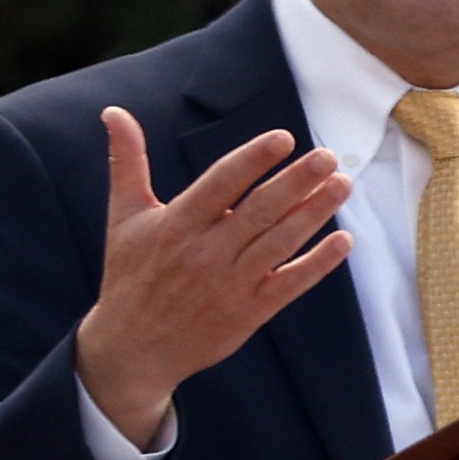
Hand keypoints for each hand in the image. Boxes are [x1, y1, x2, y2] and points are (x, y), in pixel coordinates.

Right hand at [72, 108, 355, 447]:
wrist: (134, 347)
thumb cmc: (131, 274)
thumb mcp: (123, 217)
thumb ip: (127, 162)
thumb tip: (114, 112)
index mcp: (177, 224)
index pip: (221, 183)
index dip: (253, 159)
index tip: (284, 138)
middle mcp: (206, 252)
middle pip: (260, 209)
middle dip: (297, 181)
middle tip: (329, 157)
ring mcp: (230, 283)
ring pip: (281, 242)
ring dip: (315, 213)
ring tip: (342, 185)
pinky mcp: (250, 312)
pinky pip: (291, 283)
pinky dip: (319, 263)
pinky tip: (344, 240)